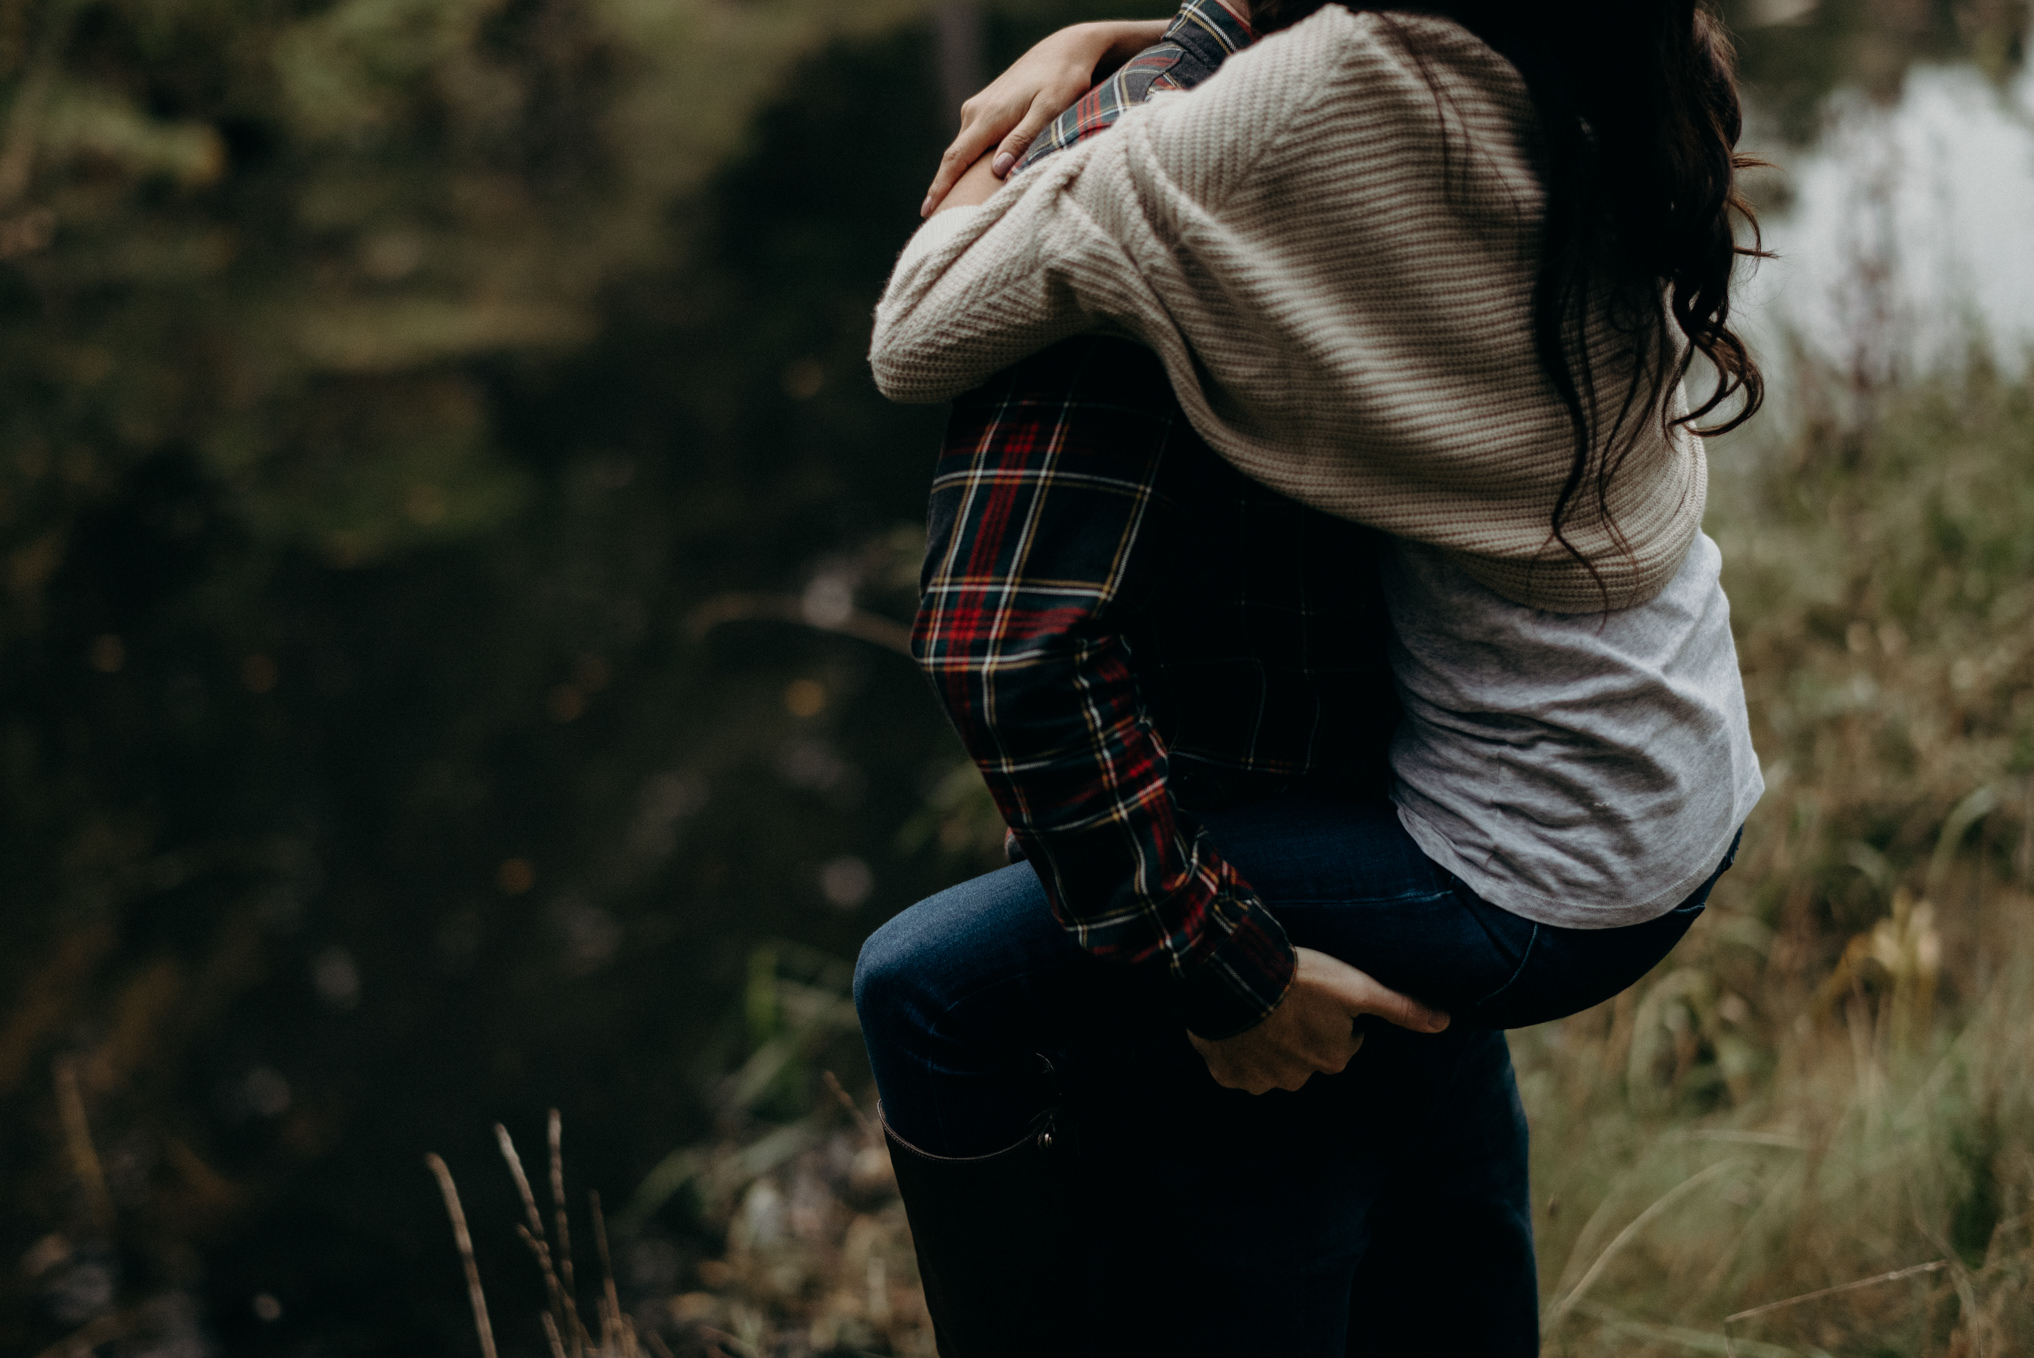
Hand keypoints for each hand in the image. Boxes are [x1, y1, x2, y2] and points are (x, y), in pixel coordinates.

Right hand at [921, 19, 1168, 216]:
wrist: (1063, 50)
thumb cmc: (1063, 81)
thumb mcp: (1050, 110)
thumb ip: (1023, 138)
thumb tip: (998, 169)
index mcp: (988, 116)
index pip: (956, 158)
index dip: (941, 187)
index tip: (928, 212)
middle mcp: (976, 111)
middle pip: (954, 157)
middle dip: (944, 188)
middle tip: (936, 222)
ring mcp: (979, 108)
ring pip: (963, 149)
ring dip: (956, 176)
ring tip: (952, 208)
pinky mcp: (986, 107)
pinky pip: (972, 140)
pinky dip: (968, 161)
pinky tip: (970, 180)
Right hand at [1189, 948, 1448, 1094]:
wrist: (1236, 977)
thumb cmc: (1302, 979)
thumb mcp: (1358, 987)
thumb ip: (1401, 1008)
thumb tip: (1446, 1022)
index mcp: (1333, 1058)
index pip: (1341, 1041)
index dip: (1332, 1016)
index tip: (1318, 995)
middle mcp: (1299, 1078)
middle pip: (1305, 1055)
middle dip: (1300, 1033)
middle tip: (1288, 1000)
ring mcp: (1260, 1080)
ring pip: (1270, 1063)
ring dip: (1267, 1043)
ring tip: (1259, 1009)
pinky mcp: (1228, 1075)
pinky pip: (1235, 1067)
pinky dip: (1236, 1050)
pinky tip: (1236, 1023)